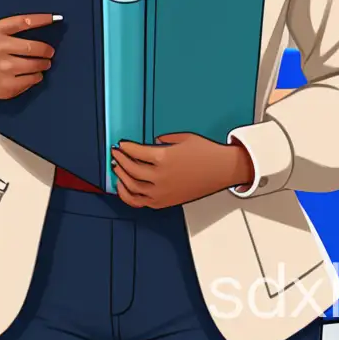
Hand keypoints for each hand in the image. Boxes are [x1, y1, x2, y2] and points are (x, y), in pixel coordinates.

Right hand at [0, 13, 55, 99]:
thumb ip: (19, 23)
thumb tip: (48, 19)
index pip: (24, 22)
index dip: (42, 19)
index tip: (55, 18)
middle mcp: (0, 52)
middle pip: (34, 49)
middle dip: (46, 51)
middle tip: (49, 52)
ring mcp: (3, 72)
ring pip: (35, 68)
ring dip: (43, 65)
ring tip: (43, 63)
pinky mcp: (6, 88)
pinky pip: (30, 82)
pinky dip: (35, 77)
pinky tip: (31, 74)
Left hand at [110, 132, 253, 207]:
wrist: (222, 170)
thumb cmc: (207, 154)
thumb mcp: (183, 138)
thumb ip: (164, 138)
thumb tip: (152, 141)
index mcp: (164, 158)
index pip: (135, 152)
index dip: (125, 147)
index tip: (121, 144)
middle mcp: (160, 177)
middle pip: (131, 169)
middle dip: (120, 159)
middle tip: (116, 153)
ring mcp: (162, 192)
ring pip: (132, 186)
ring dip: (121, 176)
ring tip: (117, 168)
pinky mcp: (165, 202)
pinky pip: (139, 202)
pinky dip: (127, 195)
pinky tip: (123, 187)